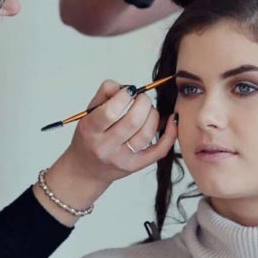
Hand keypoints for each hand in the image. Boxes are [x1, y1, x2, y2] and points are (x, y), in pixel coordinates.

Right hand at [60, 80, 176, 185]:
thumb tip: (128, 87)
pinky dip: (170, 133)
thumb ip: (106, 94)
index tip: (129, 91)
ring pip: (147, 133)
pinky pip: (159, 150)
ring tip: (148, 110)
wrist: (86, 170)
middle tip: (142, 99)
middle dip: (143, 103)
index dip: (124, 96)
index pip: (110, 112)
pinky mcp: (136, 166)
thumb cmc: (89, 137)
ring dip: (153, 114)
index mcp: (90, 131)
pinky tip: (171, 120)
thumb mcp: (89, 113)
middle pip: (133, 121)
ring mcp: (122, 159)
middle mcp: (105, 147)